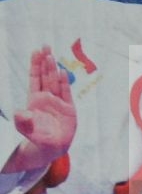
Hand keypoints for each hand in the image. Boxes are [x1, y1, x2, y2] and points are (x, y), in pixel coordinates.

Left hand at [3, 48, 75, 174]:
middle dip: (44, 61)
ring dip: (53, 69)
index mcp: (34, 98)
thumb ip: (22, 120)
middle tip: (45, 46)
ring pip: (55, 81)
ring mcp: (58, 102)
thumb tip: (20, 112)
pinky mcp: (69, 109)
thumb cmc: (37, 136)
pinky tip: (62, 73)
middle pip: (45, 75)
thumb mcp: (25, 128)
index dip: (35, 65)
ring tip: (51, 55)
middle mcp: (46, 97)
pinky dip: (64, 83)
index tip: (36, 52)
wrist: (51, 147)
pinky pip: (66, 93)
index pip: (34, 78)